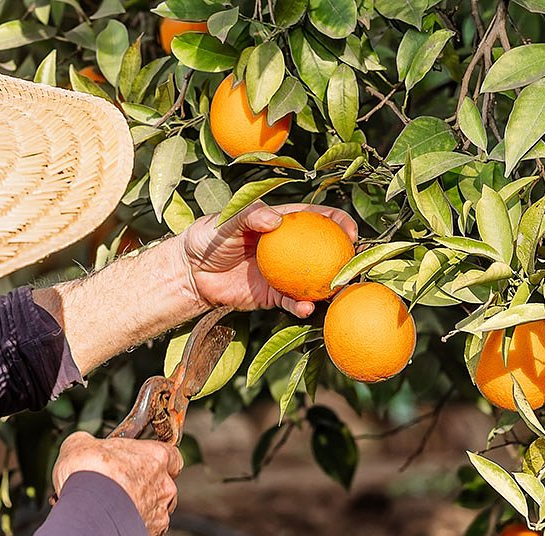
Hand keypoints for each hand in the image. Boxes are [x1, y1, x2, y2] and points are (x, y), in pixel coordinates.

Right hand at [52, 432, 181, 535]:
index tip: (140, 461)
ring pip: (153, 514)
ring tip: (107, 512)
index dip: (156, 460)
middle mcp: (165, 487)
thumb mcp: (79, 444)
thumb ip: (90, 443)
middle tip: (115, 488)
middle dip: (142, 488)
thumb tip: (82, 445)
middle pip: (162, 487)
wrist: (86, 513)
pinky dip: (128, 534)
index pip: (172, 456)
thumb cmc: (89, 473)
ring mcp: (159, 517)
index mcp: (157, 457)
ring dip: (135, 512)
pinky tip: (107, 530)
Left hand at [181, 203, 358, 317]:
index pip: (317, 218)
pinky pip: (293, 302)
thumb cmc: (208, 238)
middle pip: (324, 251)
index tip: (349, 230)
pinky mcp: (273, 296)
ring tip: (337, 291)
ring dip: (329, 287)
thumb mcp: (227, 222)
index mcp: (283, 224)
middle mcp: (289, 249)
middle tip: (354, 264)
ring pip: (314, 280)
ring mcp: (283, 274)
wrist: (190, 273)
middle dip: (345, 257)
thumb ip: (250, 217)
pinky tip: (306, 308)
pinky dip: (301, 307)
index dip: (337, 221)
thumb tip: (275, 221)